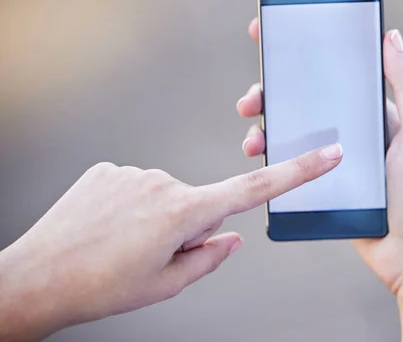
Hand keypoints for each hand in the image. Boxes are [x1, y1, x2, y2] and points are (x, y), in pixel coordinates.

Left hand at [0, 146, 341, 340]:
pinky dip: (131, 206)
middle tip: (152, 252)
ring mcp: (133, 172)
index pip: (254, 189)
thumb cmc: (99, 286)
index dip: (297, 171)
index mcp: (184, 212)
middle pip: (199, 201)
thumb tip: (230, 237)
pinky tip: (108, 226)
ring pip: (166, 194)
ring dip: (156, 216)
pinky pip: (137, 186)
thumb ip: (209, 257)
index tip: (326, 154)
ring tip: (124, 242)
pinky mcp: (109, 169)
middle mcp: (162, 182)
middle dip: (188, 224)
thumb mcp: (167, 284)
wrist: (37, 278)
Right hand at [239, 18, 402, 290]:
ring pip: (291, 137)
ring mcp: (334, 161)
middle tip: (251, 99)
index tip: (275, 39)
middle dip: (272, 96)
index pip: (334, 76)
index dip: (305, 57)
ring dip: (266, 130)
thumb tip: (391, 37)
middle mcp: (351, 133)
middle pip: (303, 105)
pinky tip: (262, 159)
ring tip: (253, 137)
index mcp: (373, 114)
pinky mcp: (323, 188)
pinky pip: (292, 169)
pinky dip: (273, 161)